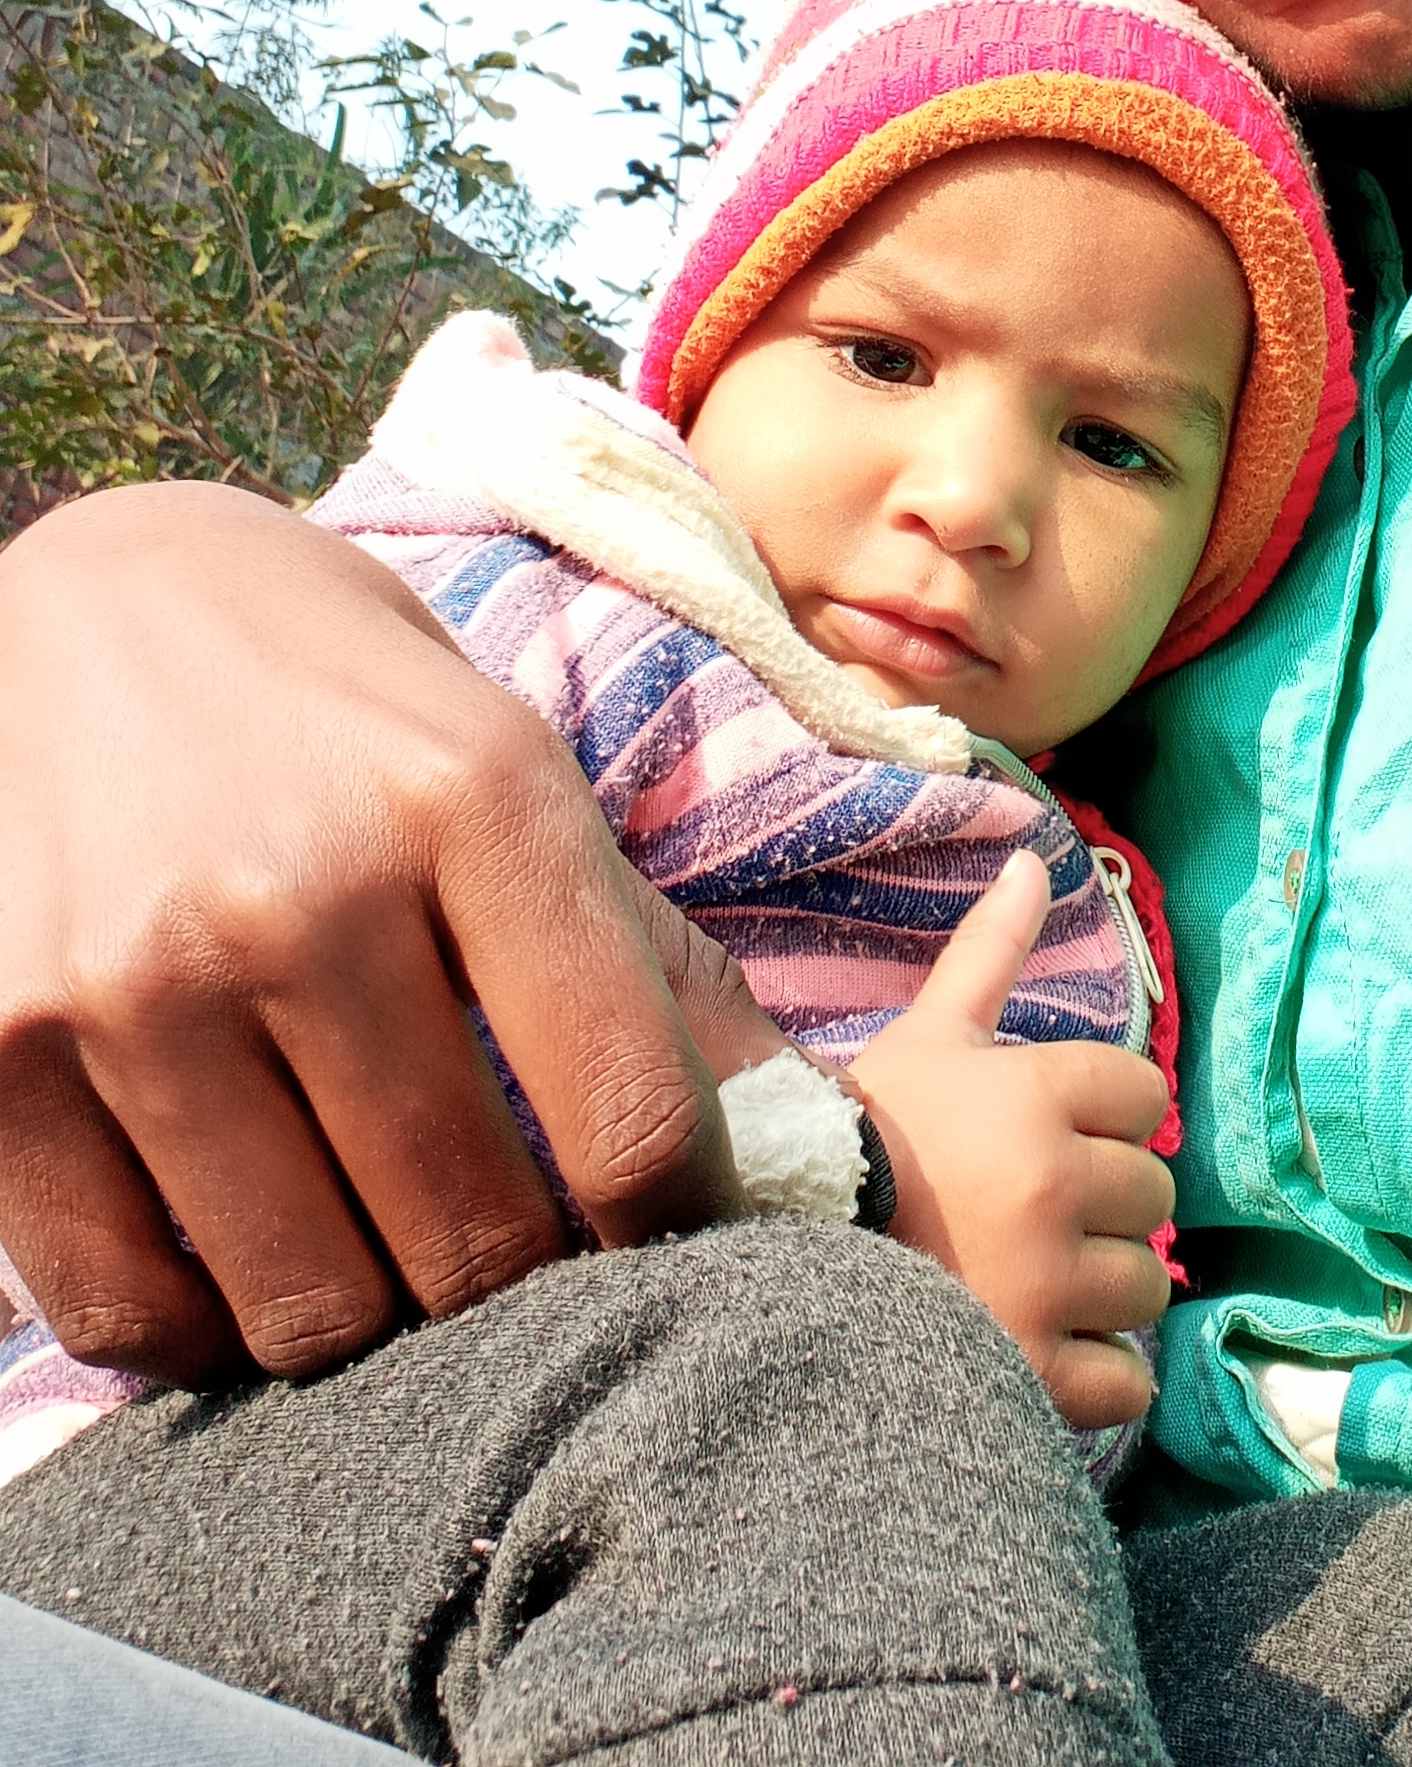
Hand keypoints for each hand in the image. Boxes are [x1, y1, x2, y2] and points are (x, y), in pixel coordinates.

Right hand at [0, 482, 750, 1384]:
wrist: (93, 597)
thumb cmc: (346, 705)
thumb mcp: (511, 761)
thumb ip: (642, 947)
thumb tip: (799, 1128)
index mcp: (477, 798)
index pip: (632, 1118)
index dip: (678, 1226)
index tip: (667, 1235)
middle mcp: (309, 889)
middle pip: (474, 1237)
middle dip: (520, 1287)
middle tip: (512, 1252)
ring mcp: (140, 980)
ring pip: (310, 1302)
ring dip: (368, 1321)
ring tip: (382, 1249)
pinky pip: (130, 1309)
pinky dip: (203, 1333)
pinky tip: (241, 1258)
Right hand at [847, 850, 1173, 1429]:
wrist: (778, 1267)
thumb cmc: (866, 1143)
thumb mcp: (928, 1037)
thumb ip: (988, 951)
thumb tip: (1036, 859)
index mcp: (1034, 1095)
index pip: (1143, 1095)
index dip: (1102, 1117)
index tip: (1044, 1137)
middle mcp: (1052, 1183)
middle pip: (1151, 1194)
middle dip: (1102, 1207)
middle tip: (1026, 1217)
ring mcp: (1046, 1284)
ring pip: (1144, 1286)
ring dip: (1101, 1291)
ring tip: (1027, 1282)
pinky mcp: (1037, 1373)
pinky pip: (1128, 1377)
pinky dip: (1099, 1374)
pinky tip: (1039, 1349)